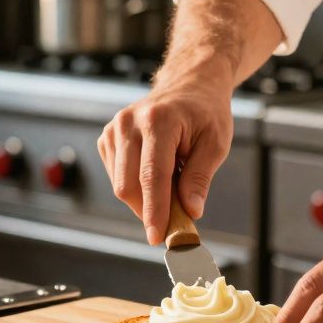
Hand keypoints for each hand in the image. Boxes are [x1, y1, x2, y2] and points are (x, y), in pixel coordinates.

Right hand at [98, 81, 233, 244]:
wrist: (189, 85)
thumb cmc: (205, 112)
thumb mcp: (215, 143)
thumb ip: (200, 178)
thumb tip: (190, 211)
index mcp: (158, 121)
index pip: (152, 175)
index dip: (154, 211)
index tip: (157, 237)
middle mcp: (129, 123)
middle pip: (128, 185)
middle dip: (149, 211)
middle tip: (175, 222)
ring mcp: (114, 129)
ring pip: (120, 185)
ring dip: (145, 199)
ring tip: (172, 185)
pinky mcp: (107, 138)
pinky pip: (117, 177)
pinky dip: (136, 187)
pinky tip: (155, 174)